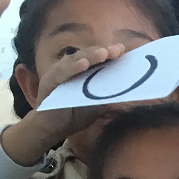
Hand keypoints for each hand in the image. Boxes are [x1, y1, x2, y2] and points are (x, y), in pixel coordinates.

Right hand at [2, 44, 126, 164]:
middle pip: (87, 56)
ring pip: (75, 60)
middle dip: (103, 52)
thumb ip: (108, 98)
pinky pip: (62, 72)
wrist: (52, 129)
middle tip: (117, 50)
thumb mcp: (96, 106)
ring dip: (90, 56)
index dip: (109, 54)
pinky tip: (83, 64)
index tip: (122, 50)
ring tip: (103, 53)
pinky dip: (72, 67)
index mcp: (82, 72)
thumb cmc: (75, 115)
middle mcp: (70, 68)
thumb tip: (128, 94)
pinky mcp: (49, 81)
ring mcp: (59, 73)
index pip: (96, 60)